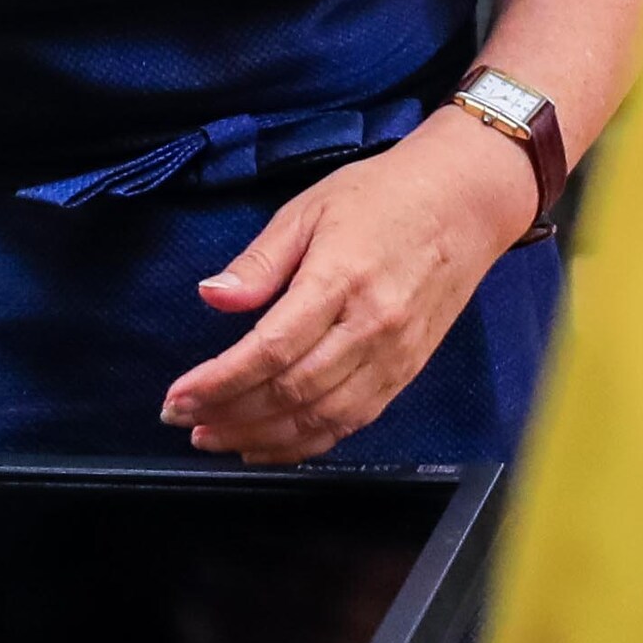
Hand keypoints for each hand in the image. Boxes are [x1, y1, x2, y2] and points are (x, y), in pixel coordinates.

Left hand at [160, 114, 532, 464]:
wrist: (464, 202)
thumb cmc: (382, 196)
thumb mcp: (308, 209)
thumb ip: (259, 260)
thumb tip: (211, 296)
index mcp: (340, 281)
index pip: (271, 350)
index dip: (219, 382)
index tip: (177, 397)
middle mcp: (370, 328)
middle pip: (292, 392)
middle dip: (230, 415)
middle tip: (182, 421)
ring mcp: (394, 357)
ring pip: (321, 418)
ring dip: (262, 438)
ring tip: (215, 439)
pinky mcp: (407, 373)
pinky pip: (353, 423)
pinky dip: (307, 443)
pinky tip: (269, 446)